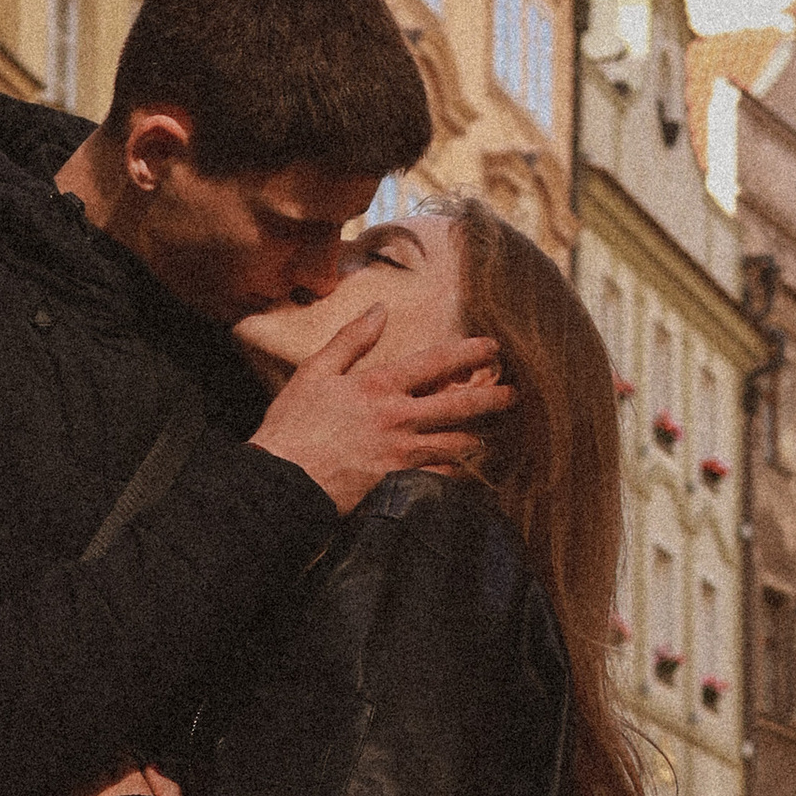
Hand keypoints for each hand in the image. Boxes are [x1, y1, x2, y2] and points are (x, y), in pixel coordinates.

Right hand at [251, 305, 515, 516]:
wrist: (282, 481)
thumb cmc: (293, 426)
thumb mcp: (315, 372)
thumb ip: (351, 339)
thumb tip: (379, 310)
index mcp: (380, 387)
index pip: (435, 363)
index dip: (468, 352)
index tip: (492, 347)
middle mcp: (399, 419)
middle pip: (459, 407)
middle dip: (491, 399)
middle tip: (513, 395)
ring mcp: (402, 455)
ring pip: (455, 445)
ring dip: (476, 439)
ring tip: (488, 436)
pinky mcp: (398, 485)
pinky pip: (439, 480)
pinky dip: (453, 475)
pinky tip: (462, 474)